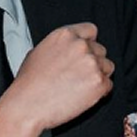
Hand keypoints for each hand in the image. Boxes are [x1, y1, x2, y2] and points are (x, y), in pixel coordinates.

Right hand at [0, 23, 114, 136]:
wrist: (27, 106)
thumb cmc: (29, 84)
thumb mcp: (38, 52)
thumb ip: (60, 46)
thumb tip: (69, 48)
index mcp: (65, 35)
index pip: (91, 30)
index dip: (89, 42)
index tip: (87, 52)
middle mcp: (81, 46)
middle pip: (101, 50)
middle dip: (93, 62)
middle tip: (78, 76)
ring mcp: (92, 64)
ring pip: (107, 67)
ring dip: (98, 76)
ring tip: (79, 87)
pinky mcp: (99, 83)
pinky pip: (109, 85)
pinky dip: (100, 92)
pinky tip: (83, 96)